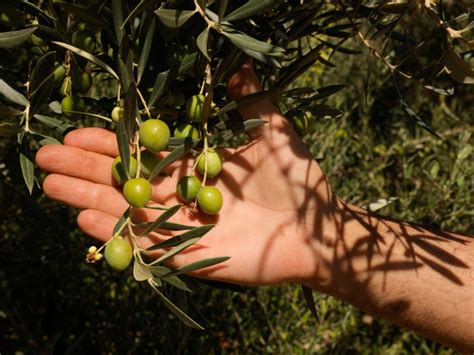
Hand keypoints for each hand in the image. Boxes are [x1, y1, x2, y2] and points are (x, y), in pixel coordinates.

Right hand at [36, 63, 334, 285]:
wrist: (316, 229)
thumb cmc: (296, 178)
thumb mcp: (270, 128)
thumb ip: (249, 97)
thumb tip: (237, 62)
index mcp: (192, 167)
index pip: (141, 154)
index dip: (109, 144)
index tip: (75, 134)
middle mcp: (181, 197)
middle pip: (123, 182)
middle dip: (83, 170)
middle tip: (43, 158)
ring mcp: (181, 228)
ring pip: (125, 213)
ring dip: (86, 199)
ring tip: (49, 186)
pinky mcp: (187, 257)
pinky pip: (144, 247)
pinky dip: (114, 236)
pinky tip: (83, 221)